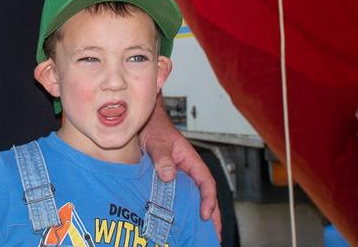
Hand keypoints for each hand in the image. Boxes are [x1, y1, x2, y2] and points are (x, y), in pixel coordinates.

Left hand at [140, 103, 220, 236]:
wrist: (142, 121)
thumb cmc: (154, 127)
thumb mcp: (157, 141)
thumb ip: (162, 156)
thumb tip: (169, 175)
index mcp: (190, 159)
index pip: (206, 182)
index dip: (208, 199)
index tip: (205, 214)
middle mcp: (187, 169)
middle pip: (204, 195)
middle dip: (212, 215)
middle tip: (215, 236)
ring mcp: (178, 175)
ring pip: (192, 197)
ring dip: (198, 216)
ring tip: (202, 235)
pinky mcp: (167, 179)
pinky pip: (178, 196)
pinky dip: (183, 210)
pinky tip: (181, 223)